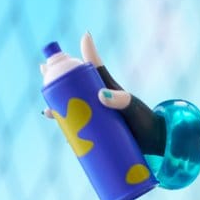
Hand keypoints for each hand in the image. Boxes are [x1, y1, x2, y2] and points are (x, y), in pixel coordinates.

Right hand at [42, 33, 166, 155]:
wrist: (156, 141)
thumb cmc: (145, 118)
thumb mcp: (132, 106)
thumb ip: (121, 99)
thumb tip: (101, 95)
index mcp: (105, 88)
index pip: (85, 69)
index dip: (68, 62)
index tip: (51, 58)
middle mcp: (98, 100)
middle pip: (73, 88)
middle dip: (56, 82)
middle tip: (43, 74)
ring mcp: (97, 116)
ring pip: (72, 109)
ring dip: (57, 108)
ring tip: (47, 112)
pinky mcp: (99, 132)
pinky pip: (80, 130)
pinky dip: (68, 131)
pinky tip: (62, 134)